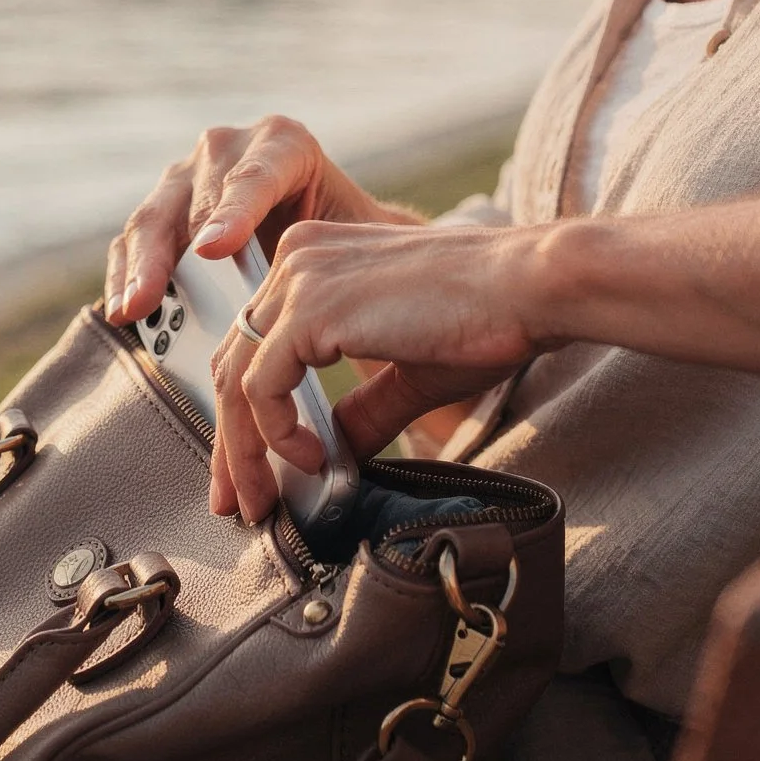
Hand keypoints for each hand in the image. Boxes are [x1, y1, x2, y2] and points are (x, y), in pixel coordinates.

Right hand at [103, 114, 415, 326]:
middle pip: (192, 196)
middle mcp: (228, 149)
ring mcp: (188, 179)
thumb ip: (368, 247)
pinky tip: (122, 311)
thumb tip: (385, 274)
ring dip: (139, 266)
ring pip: (154, 217)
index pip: (257, 173)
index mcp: (284, 145)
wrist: (328, 238)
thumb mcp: (365, 235)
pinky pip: (135, 241)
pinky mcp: (164, 213)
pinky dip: (126, 275)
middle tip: (154, 293)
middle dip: (170, 248)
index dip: (234, 210)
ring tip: (132, 309)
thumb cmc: (353, 240)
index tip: (215, 249)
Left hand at [208, 219, 542, 523]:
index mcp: (315, 260)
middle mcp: (296, 257)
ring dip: (245, 452)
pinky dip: (279, 434)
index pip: (254, 343)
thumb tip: (331, 457)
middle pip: (233, 361)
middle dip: (231, 444)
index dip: (243, 414)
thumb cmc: (485, 317)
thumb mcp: (407, 371)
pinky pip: (263, 386)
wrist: (528, 286)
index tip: (251, 474)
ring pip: (237, 378)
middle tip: (238, 503)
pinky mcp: (311, 308)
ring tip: (266, 501)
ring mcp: (299, 279)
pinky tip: (313, 460)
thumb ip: (361, 410)